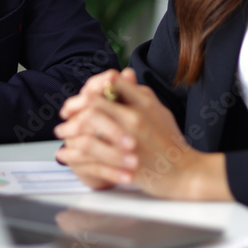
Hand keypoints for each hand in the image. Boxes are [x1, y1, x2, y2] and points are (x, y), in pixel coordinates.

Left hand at [54, 68, 231, 201]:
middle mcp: (135, 117)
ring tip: (61, 133)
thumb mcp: (158, 110)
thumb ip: (139, 93)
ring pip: (87, 129)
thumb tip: (124, 75)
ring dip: (69, 131)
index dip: (91, 87)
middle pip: (93, 103)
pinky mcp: (123, 162)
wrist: (185, 172)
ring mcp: (129, 140)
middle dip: (73, 107)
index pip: (110, 82)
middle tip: (64, 113)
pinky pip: (89, 156)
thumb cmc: (172, 143)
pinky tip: (65, 154)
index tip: (81, 95)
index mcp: (144, 102)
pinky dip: (72, 155)